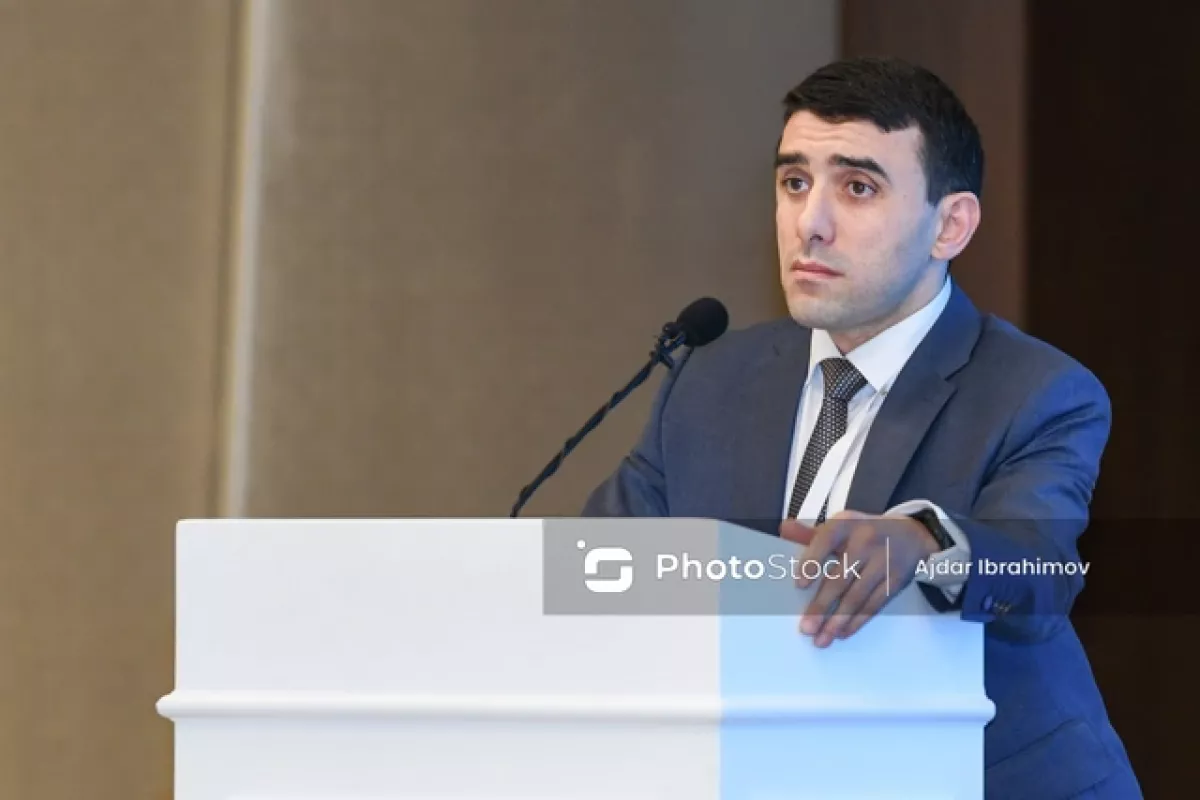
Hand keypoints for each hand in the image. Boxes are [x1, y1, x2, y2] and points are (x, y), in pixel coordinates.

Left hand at [780, 510, 938, 646]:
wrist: (914, 534)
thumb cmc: (865, 532)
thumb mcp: (842, 525)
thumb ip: (812, 532)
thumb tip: (785, 529)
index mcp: (846, 524)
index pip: (825, 541)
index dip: (812, 562)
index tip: (800, 585)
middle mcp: (865, 541)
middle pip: (840, 577)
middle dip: (821, 606)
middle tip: (806, 628)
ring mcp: (883, 561)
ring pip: (857, 596)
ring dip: (838, 621)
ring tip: (822, 638)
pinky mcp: (896, 580)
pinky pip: (874, 604)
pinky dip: (858, 621)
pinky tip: (843, 632)